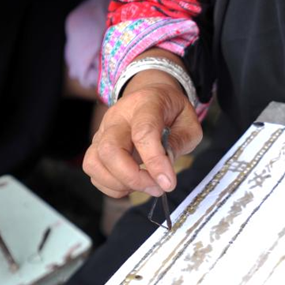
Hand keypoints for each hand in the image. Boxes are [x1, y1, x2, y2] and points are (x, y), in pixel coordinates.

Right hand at [83, 54, 202, 197]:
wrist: (151, 96)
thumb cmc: (171, 112)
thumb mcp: (190, 123)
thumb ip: (180, 143)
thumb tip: (164, 170)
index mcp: (145, 104)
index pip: (143, 133)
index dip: (154, 161)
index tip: (168, 183)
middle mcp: (117, 117)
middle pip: (109, 150)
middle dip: (132, 178)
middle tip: (157, 187)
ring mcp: (102, 131)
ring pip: (94, 163)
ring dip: (120, 184)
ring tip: (145, 186)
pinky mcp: (96, 146)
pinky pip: (94, 172)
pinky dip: (112, 186)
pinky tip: (132, 184)